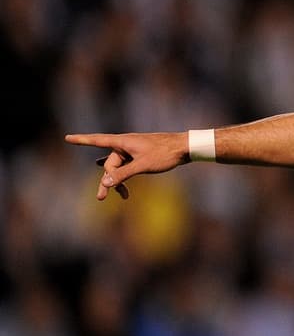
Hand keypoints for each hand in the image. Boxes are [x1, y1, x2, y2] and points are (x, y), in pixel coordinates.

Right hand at [65, 132, 188, 199]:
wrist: (184, 147)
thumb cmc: (164, 154)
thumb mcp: (142, 165)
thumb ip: (123, 174)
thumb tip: (105, 182)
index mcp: (123, 142)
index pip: (97, 140)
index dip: (81, 140)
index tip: (67, 137)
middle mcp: (125, 144)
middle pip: (109, 163)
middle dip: (107, 180)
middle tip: (101, 198)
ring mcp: (133, 149)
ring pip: (119, 166)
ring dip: (118, 180)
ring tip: (121, 196)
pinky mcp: (140, 154)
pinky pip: (127, 165)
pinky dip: (124, 174)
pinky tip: (115, 180)